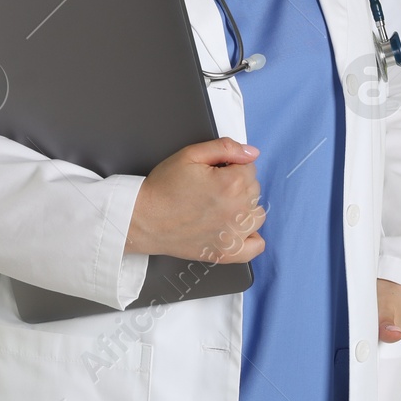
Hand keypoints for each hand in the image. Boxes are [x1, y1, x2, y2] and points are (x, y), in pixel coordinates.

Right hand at [125, 137, 264, 262]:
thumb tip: (252, 152)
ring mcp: (233, 235)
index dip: (232, 166)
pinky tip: (236, 229)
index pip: (250, 168)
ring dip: (245, 208)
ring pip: (257, 214)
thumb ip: (225, 147)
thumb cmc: (163, 187)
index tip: (215, 171)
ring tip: (221, 206)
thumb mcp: (190, 154)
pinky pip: (256, 247)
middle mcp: (236, 210)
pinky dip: (251, 238)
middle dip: (238, 184)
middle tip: (212, 187)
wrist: (143, 218)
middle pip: (254, 190)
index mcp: (231, 183)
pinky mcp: (226, 253)